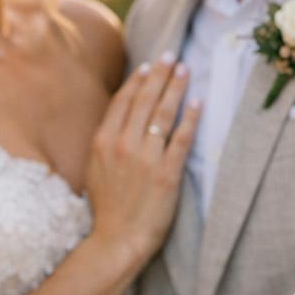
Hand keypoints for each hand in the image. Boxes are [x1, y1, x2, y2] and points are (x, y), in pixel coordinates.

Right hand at [86, 55, 199, 262]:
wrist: (117, 239)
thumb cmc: (107, 208)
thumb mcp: (95, 169)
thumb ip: (105, 143)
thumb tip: (119, 121)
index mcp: (103, 141)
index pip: (123, 102)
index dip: (138, 81)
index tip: (150, 65)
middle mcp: (123, 144)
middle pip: (145, 100)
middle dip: (161, 75)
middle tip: (173, 56)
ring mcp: (145, 158)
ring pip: (163, 113)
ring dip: (176, 88)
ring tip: (186, 70)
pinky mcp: (167, 173)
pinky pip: (182, 138)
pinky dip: (191, 118)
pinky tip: (199, 103)